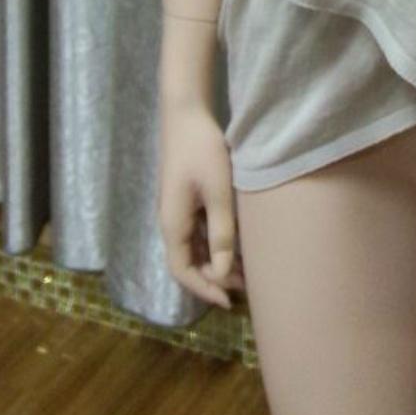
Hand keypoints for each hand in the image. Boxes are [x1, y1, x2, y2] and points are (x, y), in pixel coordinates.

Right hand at [157, 99, 244, 309]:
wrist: (187, 113)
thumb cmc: (203, 150)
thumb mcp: (217, 192)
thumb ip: (221, 233)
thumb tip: (221, 274)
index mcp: (172, 224)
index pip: (182, 271)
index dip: (204, 289)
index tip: (230, 300)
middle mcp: (171, 221)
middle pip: (188, 262)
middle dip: (213, 278)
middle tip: (244, 287)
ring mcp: (178, 208)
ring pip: (194, 247)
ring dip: (215, 261)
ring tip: (244, 269)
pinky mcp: (187, 197)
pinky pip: (198, 230)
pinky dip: (215, 242)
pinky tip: (235, 241)